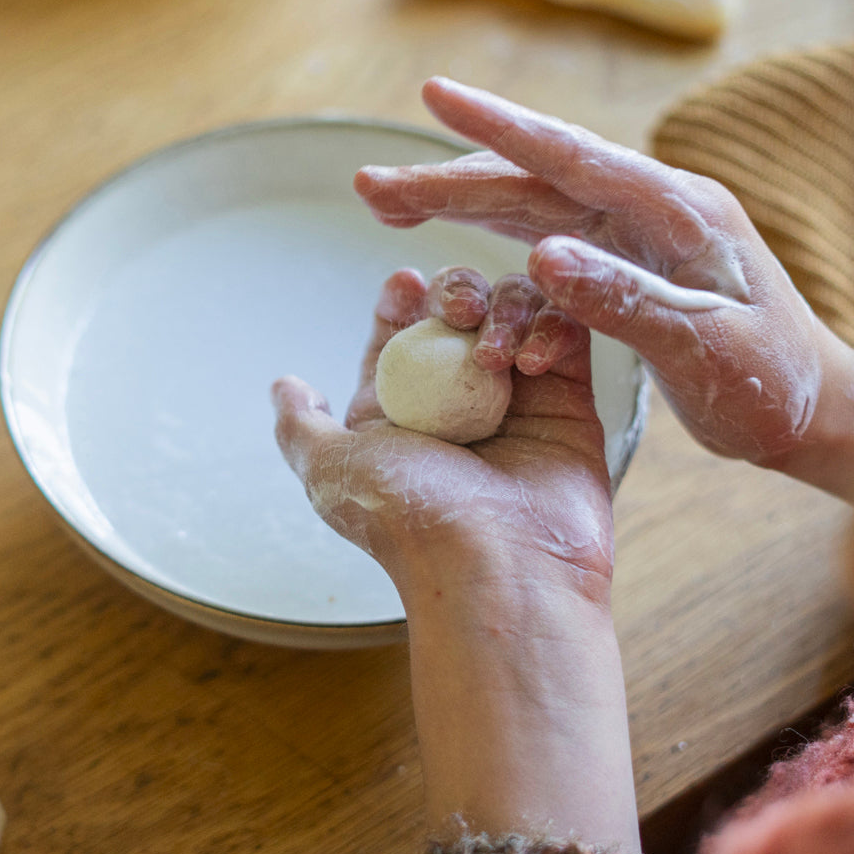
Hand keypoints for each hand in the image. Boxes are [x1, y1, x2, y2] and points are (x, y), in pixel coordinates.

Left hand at [272, 270, 637, 848]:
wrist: (496, 568)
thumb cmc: (407, 522)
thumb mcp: (329, 470)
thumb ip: (302, 425)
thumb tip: (285, 385)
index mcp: (400, 411)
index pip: (399, 333)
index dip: (399, 301)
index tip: (402, 285)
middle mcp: (457, 401)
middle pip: (459, 313)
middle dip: (453, 293)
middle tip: (455, 309)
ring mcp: (516, 400)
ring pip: (514, 314)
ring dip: (501, 309)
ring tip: (492, 349)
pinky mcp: (568, 404)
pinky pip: (567, 338)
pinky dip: (552, 327)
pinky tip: (532, 358)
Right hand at [355, 77, 853, 494]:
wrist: (810, 408)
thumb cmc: (768, 384)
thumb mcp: (702, 350)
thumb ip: (625, 302)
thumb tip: (541, 258)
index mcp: (678, 214)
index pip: (573, 158)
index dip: (499, 127)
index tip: (433, 95)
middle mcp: (650, 208)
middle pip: (533, 179)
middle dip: (447, 177)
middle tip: (369, 184)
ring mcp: (635, 232)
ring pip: (530, 203)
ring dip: (458, 200)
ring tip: (388, 204)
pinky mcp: (624, 260)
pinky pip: (546, 239)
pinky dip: (494, 237)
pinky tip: (456, 236)